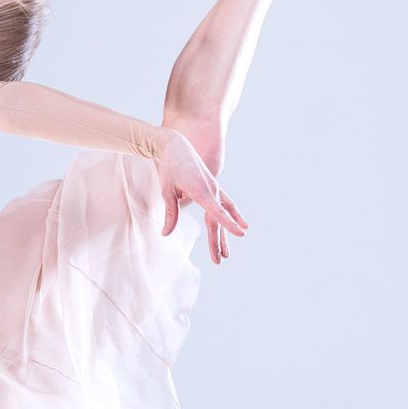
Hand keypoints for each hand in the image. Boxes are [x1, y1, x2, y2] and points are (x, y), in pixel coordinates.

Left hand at [156, 129, 247, 245]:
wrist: (176, 146)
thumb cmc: (170, 167)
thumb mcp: (167, 191)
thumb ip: (170, 213)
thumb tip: (166, 234)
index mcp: (202, 191)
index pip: (217, 211)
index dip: (229, 224)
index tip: (241, 233)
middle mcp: (212, 190)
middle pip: (218, 220)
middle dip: (218, 241)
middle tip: (219, 261)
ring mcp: (215, 189)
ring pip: (222, 215)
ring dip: (223, 235)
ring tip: (225, 255)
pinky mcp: (213, 188)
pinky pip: (225, 205)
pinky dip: (231, 216)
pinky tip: (240, 225)